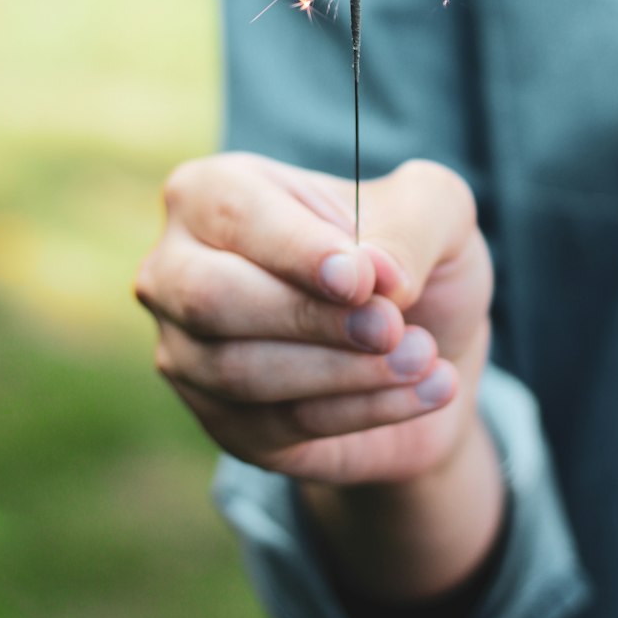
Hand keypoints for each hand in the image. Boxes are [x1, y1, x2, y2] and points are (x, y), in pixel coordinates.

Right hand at [134, 153, 493, 486]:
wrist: (430, 347)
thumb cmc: (412, 255)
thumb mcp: (438, 210)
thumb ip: (412, 223)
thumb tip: (373, 270)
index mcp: (212, 193)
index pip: (234, 212)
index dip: (296, 247)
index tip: (362, 278)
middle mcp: (179, 270)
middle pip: (211, 298)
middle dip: (307, 316)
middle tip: (391, 326)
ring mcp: (190, 353)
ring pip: (241, 372)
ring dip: (345, 371)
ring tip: (424, 356)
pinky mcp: (225, 424)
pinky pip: (280, 425)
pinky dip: (365, 409)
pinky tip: (429, 388)